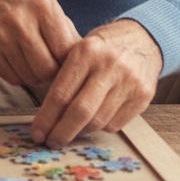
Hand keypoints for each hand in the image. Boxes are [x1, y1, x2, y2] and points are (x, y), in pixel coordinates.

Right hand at [0, 0, 80, 86]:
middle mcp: (19, 20)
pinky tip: (19, 61)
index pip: (64, 52)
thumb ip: (70, 38)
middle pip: (46, 69)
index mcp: (43, 7)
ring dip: (36, 76)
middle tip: (52, 68)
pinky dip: (19, 76)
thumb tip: (86, 69)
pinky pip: (12, 78)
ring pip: (29, 77)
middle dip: (52, 74)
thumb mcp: (52, 12)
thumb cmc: (28, 9)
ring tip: (35, 62)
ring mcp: (0, 35)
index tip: (68, 65)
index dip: (69, 64)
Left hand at [30, 18, 162, 147]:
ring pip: (98, 121)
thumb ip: (64, 76)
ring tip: (68, 132)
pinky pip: (115, 124)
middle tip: (50, 142)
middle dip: (61, 132)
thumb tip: (44, 114)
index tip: (37, 132)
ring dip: (79, 132)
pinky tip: (92, 122)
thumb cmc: (102, 47)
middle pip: (80, 111)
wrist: (142, 38)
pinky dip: (100, 127)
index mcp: (87, 51)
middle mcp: (109, 66)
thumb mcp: (79, 49)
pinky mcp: (143, 97)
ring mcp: (129, 82)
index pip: (61, 93)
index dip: (46, 118)